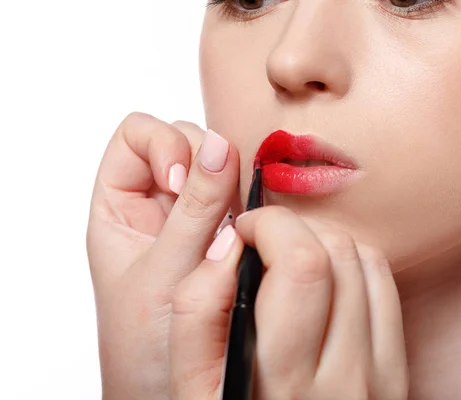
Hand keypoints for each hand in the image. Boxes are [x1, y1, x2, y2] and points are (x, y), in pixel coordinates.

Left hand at [87, 112, 238, 398]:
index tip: (181, 183)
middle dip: (209, 165)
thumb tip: (220, 146)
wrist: (171, 392)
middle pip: (187, 142)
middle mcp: (159, 207)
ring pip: (221, 169)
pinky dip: (252, 209)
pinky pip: (243, 201)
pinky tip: (250, 235)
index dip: (165, 146)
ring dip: (234, 189)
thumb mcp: (163, 275)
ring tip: (235, 230)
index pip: (138, 135)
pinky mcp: (228, 237)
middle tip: (221, 210)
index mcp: (121, 206)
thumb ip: (194, 211)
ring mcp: (197, 220)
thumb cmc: (143, 349)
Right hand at [168, 206, 407, 399]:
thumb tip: (231, 244)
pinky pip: (384, 285)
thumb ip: (197, 311)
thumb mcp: (190, 386)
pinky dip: (351, 262)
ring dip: (320, 242)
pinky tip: (323, 279)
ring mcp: (378, 377)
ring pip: (362, 261)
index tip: (245, 232)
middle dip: (292, 227)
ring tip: (289, 261)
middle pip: (335, 255)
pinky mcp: (396, 373)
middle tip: (263, 242)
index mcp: (281, 383)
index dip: (270, 225)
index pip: (302, 264)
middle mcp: (343, 380)